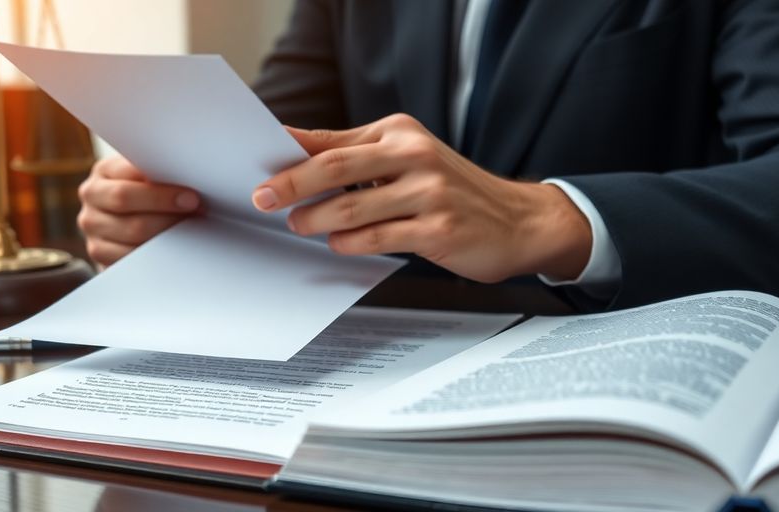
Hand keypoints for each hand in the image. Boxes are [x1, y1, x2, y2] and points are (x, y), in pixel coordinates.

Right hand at [77, 156, 201, 267]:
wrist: (129, 221)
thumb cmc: (150, 193)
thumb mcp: (150, 178)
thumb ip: (160, 175)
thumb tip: (189, 178)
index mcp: (104, 171)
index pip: (128, 173)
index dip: (160, 186)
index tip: (192, 194)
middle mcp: (92, 196)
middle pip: (124, 199)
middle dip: (165, 204)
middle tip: (197, 208)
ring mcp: (92, 226)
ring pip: (131, 230)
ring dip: (166, 230)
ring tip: (192, 228)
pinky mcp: (98, 252)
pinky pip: (128, 256)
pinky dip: (155, 254)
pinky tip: (176, 250)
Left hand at [250, 114, 591, 282]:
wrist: (520, 221)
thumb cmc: (453, 191)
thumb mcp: (408, 159)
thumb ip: (355, 155)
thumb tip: (294, 151)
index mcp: (401, 133)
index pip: (334, 140)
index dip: (291, 155)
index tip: (258, 169)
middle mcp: (415, 155)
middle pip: (336, 166)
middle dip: (292, 183)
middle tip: (264, 198)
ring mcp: (429, 192)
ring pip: (353, 206)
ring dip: (317, 219)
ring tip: (299, 225)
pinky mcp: (438, 229)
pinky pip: (379, 237)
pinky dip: (350, 243)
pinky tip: (338, 245)